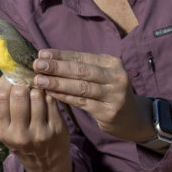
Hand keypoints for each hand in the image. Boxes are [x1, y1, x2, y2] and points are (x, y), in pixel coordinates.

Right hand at [0, 77, 71, 171]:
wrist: (46, 165)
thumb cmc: (23, 139)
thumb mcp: (8, 129)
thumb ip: (6, 105)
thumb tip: (9, 72)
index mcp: (3, 131)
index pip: (1, 96)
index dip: (6, 80)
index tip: (11, 74)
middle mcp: (19, 134)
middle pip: (18, 93)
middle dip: (22, 81)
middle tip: (25, 77)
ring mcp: (40, 132)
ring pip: (37, 95)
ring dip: (36, 87)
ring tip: (36, 87)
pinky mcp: (56, 129)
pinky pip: (51, 101)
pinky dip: (48, 93)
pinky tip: (46, 94)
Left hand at [33, 49, 153, 141]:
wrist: (133, 118)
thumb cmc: (109, 92)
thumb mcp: (101, 75)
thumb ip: (80, 67)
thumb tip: (48, 58)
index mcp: (112, 63)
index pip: (82, 57)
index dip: (61, 55)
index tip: (41, 53)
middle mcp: (116, 77)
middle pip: (81, 70)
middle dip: (57, 67)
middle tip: (37, 65)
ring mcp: (114, 95)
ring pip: (81, 87)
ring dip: (58, 83)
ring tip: (39, 80)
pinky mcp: (109, 112)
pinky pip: (82, 102)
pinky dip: (65, 97)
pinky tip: (51, 94)